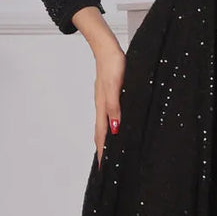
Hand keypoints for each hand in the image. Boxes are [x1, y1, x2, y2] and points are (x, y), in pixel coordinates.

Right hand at [92, 44, 125, 168]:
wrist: (107, 47)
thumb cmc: (113, 64)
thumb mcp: (116, 86)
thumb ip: (114, 107)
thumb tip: (114, 129)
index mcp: (103, 107)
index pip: (102, 135)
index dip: (103, 152)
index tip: (103, 167)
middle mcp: (102, 106)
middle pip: (101, 133)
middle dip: (102, 150)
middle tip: (106, 165)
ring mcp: (104, 100)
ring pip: (104, 124)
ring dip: (106, 139)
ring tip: (109, 152)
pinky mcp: (108, 95)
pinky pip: (108, 115)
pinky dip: (110, 126)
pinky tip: (115, 127)